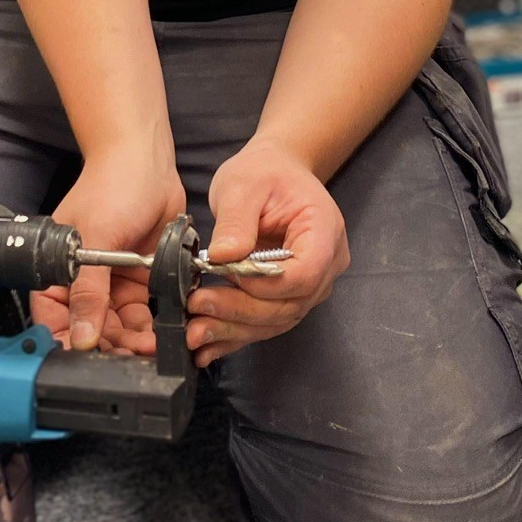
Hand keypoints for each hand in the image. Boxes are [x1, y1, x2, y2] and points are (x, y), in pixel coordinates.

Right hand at [33, 143, 184, 355]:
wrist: (147, 160)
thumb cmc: (110, 186)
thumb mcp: (94, 239)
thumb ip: (89, 290)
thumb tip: (81, 334)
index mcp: (58, 273)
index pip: (55, 321)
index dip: (70, 346)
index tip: (91, 365)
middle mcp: (84, 282)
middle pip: (92, 330)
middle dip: (113, 347)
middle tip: (134, 356)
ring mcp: (113, 282)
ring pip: (121, 326)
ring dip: (136, 340)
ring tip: (153, 345)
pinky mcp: (140, 278)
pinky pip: (146, 311)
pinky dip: (155, 323)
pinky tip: (165, 330)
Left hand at [189, 140, 349, 367]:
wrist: (275, 174)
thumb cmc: (264, 173)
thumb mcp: (245, 184)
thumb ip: (237, 220)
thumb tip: (222, 257)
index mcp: (324, 231)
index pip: (304, 274)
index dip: (265, 284)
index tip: (226, 275)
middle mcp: (327, 266)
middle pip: (289, 305)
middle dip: (241, 313)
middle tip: (197, 309)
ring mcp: (311, 286)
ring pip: (277, 321)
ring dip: (234, 331)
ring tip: (194, 333)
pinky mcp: (288, 297)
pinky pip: (266, 323)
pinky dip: (236, 335)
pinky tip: (206, 348)